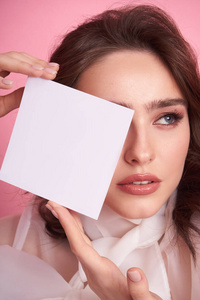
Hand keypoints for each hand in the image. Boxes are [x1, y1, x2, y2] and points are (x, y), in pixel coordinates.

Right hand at [0, 51, 58, 116]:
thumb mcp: (1, 105)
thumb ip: (14, 98)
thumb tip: (31, 94)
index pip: (21, 61)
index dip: (37, 64)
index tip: (54, 69)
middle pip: (16, 57)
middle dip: (36, 64)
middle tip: (53, 72)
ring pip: (5, 61)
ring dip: (23, 67)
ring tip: (39, 73)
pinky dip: (0, 80)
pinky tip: (10, 84)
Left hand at [46, 202, 161, 299]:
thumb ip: (139, 289)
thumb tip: (134, 271)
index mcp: (101, 274)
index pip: (79, 246)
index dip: (68, 226)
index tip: (59, 209)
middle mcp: (93, 271)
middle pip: (74, 242)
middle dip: (63, 221)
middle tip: (55, 203)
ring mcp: (94, 270)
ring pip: (78, 244)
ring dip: (70, 226)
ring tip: (65, 209)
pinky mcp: (98, 268)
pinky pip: (84, 246)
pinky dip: (79, 233)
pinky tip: (79, 226)